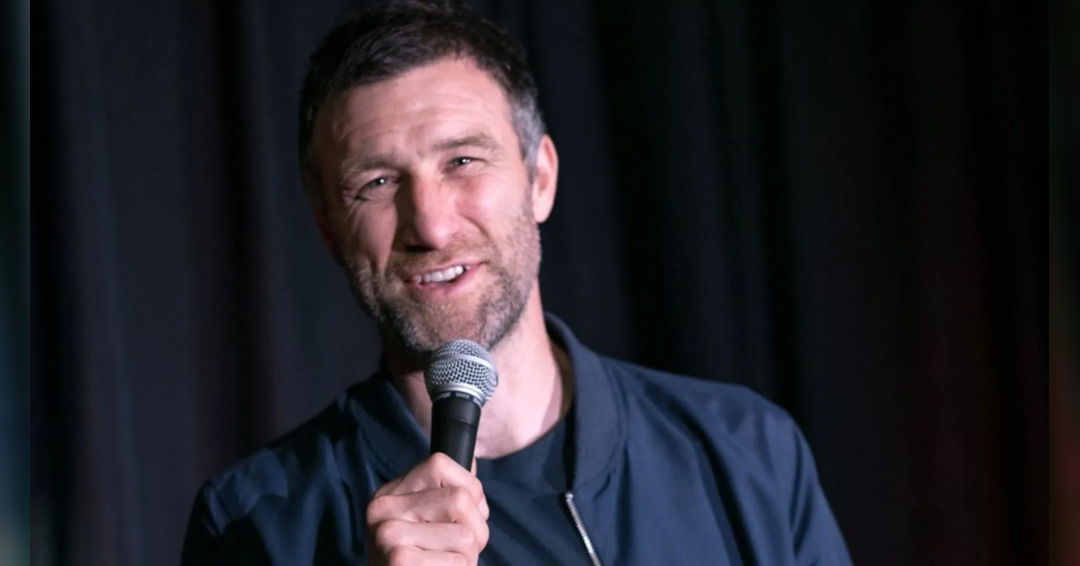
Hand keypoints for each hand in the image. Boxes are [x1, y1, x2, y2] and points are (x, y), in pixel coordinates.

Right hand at [366, 453, 490, 564]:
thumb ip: (444, 494)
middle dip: (475, 530)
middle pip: (462, 499)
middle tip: (456, 551)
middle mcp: (382, 508)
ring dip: (468, 557)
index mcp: (389, 493)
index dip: (468, 490)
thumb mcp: (423, 523)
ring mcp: (388, 534)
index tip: (461, 517)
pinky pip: (460, 561)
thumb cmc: (418, 564)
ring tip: (445, 565)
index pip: (441, 462)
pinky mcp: (399, 560)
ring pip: (467, 534)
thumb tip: (472, 462)